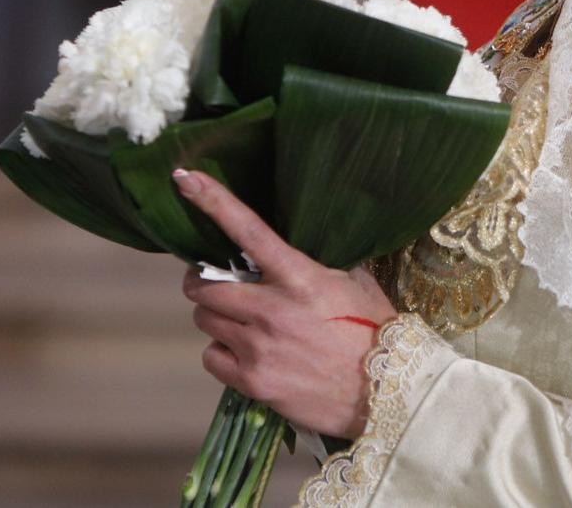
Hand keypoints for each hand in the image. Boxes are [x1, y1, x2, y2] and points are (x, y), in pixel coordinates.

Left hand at [174, 169, 396, 438]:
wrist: (386, 393)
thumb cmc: (376, 332)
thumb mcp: (356, 283)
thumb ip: (320, 262)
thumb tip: (300, 240)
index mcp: (301, 277)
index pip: (250, 232)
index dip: (214, 202)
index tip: (185, 179)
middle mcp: (274, 310)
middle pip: (206, 286)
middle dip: (203, 282)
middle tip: (215, 284)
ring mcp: (260, 348)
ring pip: (205, 320)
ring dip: (216, 317)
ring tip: (241, 322)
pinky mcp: (253, 381)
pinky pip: (212, 357)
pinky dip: (221, 353)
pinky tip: (245, 354)